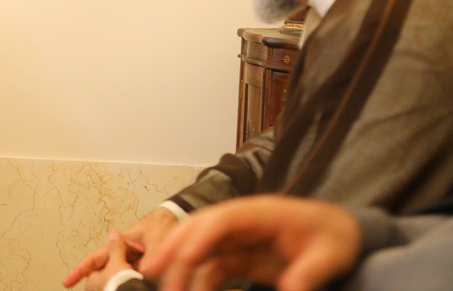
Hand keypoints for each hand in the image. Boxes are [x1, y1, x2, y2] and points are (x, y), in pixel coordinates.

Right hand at [64, 207, 177, 287]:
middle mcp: (124, 254)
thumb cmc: (162, 225)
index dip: (80, 270)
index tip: (67, 282)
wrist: (175, 220)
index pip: (96, 258)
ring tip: (121, 288)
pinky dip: (131, 284)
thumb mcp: (158, 239)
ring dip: (119, 283)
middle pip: (105, 271)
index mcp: (122, 243)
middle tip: (102, 289)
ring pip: (119, 277)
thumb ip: (150, 256)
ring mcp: (132, 262)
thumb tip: (141, 274)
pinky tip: (135, 286)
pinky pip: (132, 279)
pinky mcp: (142, 270)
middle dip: (100, 282)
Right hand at [146, 196, 360, 290]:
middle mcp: (243, 222)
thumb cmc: (336, 237)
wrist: (342, 235)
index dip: (203, 235)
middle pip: (200, 227)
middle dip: (173, 246)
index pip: (225, 218)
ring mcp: (238, 238)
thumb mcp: (332, 255)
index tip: (187, 257)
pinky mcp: (239, 255)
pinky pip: (211, 267)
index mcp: (263, 213)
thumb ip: (310, 274)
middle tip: (151, 268)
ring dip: (180, 268)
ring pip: (198, 248)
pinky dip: (197, 281)